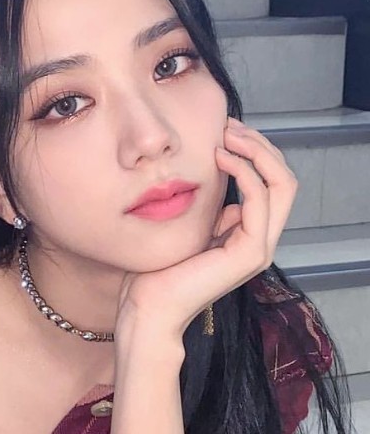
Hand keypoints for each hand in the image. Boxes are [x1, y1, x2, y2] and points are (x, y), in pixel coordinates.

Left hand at [115, 118, 297, 340]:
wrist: (148, 307)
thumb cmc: (157, 271)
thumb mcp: (187, 225)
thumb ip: (207, 206)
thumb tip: (213, 172)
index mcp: (247, 234)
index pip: (271, 182)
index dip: (253, 150)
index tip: (224, 130)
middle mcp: (260, 240)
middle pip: (284, 179)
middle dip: (260, 145)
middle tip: (229, 125)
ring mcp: (259, 248)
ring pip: (282, 184)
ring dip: (256, 151)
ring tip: (226, 135)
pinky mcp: (250, 253)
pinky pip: (260, 199)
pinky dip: (244, 171)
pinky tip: (219, 157)